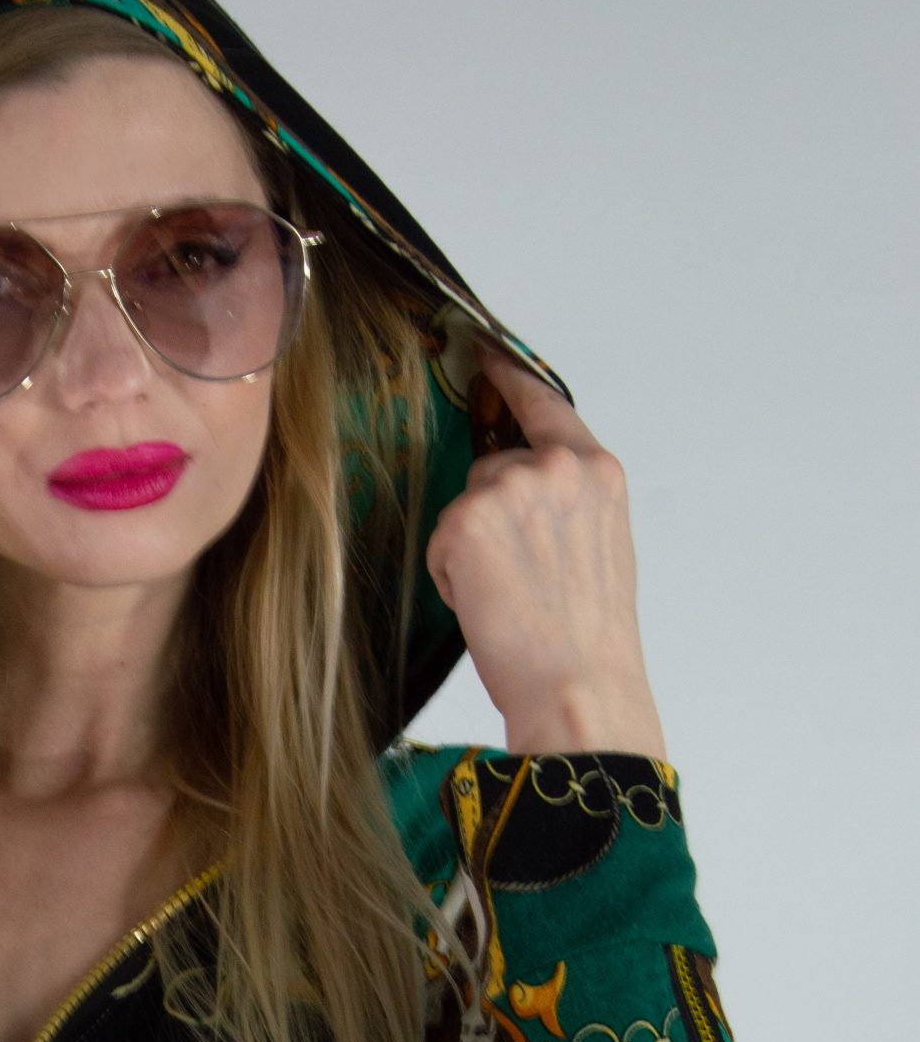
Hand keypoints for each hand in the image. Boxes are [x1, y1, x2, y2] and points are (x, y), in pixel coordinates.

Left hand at [424, 340, 667, 760]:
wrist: (578, 687)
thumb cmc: (588, 638)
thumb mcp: (600, 547)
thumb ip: (568, 501)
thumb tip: (523, 487)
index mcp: (600, 472)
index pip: (544, 402)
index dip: (508, 378)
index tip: (483, 353)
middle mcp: (558, 467)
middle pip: (491, 467)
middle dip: (489, 515)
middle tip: (519, 578)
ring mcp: (511, 489)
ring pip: (464, 505)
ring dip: (469, 547)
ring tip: (508, 595)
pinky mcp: (467, 521)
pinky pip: (440, 540)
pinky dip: (450, 575)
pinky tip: (485, 603)